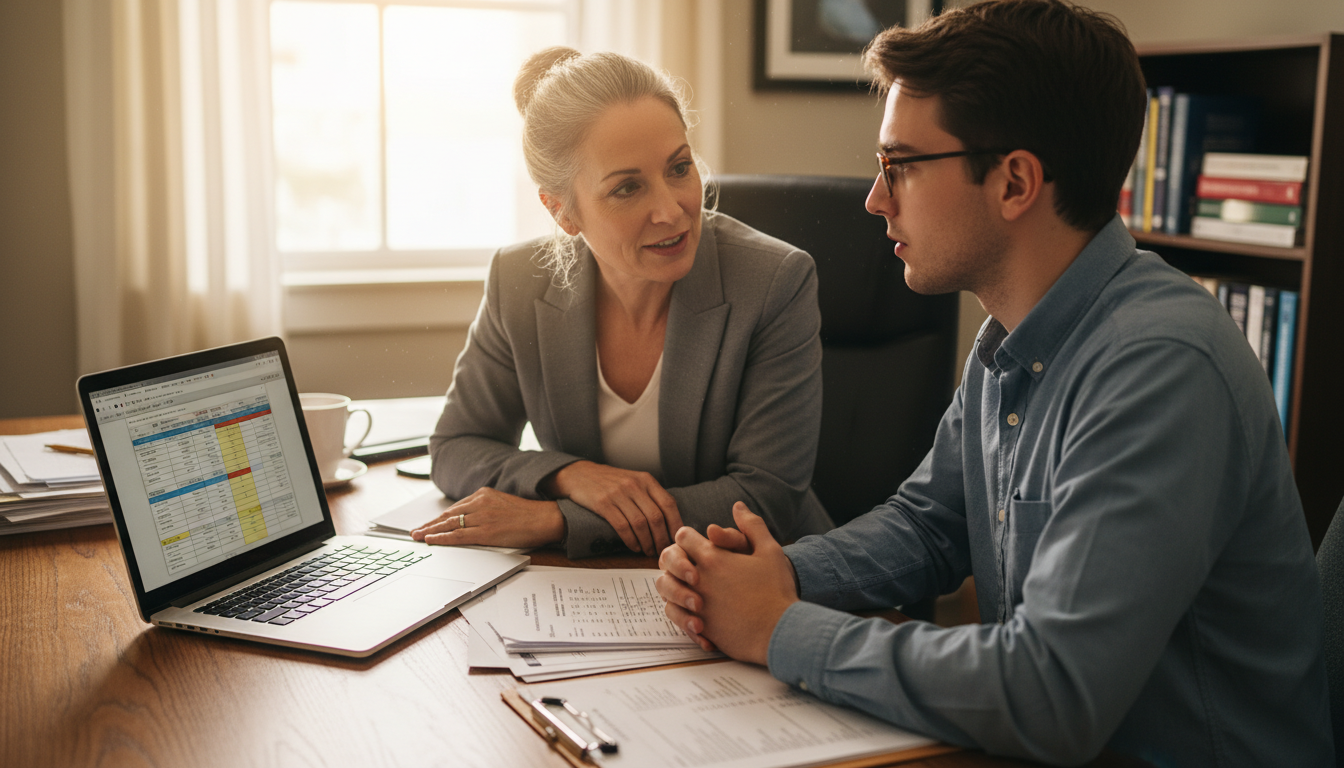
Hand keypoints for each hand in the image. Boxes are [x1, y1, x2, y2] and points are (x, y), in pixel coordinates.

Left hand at [411, 488, 564, 548]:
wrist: (545, 518)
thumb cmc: (529, 515)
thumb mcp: (503, 504)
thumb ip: (486, 509)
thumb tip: (472, 520)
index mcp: (484, 494)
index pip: (455, 507)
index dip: (439, 517)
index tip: (428, 523)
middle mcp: (480, 503)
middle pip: (447, 515)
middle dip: (429, 524)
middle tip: (414, 531)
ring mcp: (481, 517)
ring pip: (448, 524)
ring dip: (430, 531)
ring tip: (417, 536)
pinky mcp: (485, 531)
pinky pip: (457, 535)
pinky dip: (441, 538)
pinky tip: (431, 540)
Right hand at [542, 461, 681, 555]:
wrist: (580, 474)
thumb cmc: (610, 482)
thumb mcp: (634, 481)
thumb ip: (650, 496)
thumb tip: (670, 521)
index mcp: (646, 479)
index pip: (669, 504)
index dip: (675, 524)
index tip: (677, 539)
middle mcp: (634, 485)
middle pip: (656, 517)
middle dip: (661, 538)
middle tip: (662, 551)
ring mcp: (618, 493)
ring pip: (640, 524)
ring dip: (647, 542)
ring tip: (648, 551)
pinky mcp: (603, 503)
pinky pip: (622, 526)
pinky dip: (631, 540)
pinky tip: (634, 547)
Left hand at [656, 502, 797, 664]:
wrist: (780, 631)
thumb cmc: (776, 590)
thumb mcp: (769, 550)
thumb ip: (752, 525)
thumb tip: (738, 506)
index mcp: (713, 558)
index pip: (683, 537)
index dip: (689, 537)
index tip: (698, 542)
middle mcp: (698, 579)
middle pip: (669, 560)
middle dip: (677, 559)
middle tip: (690, 564)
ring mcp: (696, 604)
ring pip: (667, 589)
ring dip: (675, 584)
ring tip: (691, 587)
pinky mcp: (699, 627)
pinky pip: (677, 615)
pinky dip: (682, 611)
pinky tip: (697, 611)